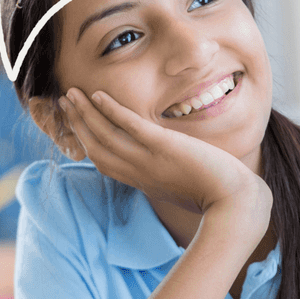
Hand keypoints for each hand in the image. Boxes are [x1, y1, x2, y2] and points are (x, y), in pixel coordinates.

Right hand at [60, 88, 270, 217]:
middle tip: (64, 104)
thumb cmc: (219, 198)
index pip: (105, 163)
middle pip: (97, 148)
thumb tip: (174, 170)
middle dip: (78, 125)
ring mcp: (150, 161)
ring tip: (71, 94)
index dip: (87, 144)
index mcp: (144, 182)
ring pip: (106, 136)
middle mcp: (140, 173)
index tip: (77, 127)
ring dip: (85, 114)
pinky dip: (111, 111)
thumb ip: (172, 178)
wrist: (235, 205)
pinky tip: (98, 95)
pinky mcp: (164, 147)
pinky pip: (130, 126)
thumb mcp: (185, 189)